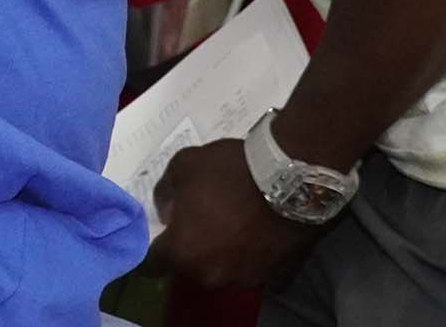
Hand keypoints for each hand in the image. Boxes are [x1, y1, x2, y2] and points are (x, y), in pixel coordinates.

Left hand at [150, 138, 326, 290]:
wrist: (292, 179)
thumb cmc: (229, 172)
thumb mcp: (182, 166)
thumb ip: (165, 193)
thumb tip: (167, 212)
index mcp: (183, 253)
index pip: (153, 264)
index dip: (153, 249)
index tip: (161, 236)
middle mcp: (212, 275)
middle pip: (191, 267)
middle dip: (191, 249)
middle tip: (201, 222)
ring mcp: (247, 278)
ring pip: (224, 269)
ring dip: (224, 253)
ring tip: (235, 225)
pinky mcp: (277, 276)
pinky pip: (255, 267)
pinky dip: (253, 255)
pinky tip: (258, 234)